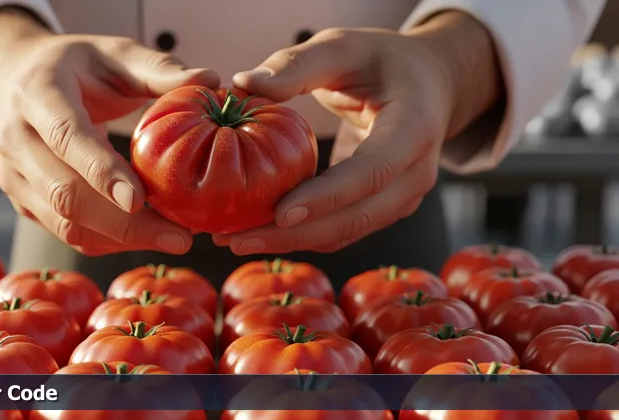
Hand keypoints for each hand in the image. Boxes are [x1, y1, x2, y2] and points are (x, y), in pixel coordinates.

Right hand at [0, 9, 218, 255]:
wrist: (18, 80)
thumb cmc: (77, 67)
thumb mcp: (116, 54)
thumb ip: (160, 69)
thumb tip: (211, 80)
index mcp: (37, 93)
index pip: (66, 136)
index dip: (101, 170)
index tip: (139, 200)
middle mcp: (15, 138)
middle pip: (65, 193)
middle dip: (125, 224)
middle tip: (181, 237)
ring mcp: (13, 175)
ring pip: (66, 223)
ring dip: (122, 240)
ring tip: (174, 239)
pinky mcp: (24, 202)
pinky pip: (68, 233)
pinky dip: (110, 242)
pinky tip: (148, 236)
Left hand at [214, 12, 500, 254]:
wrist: (430, 83)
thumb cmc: (383, 61)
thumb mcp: (343, 47)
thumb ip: (296, 65)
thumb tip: (242, 83)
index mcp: (414, 128)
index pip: (371, 172)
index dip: (326, 197)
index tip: (279, 215)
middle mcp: (416, 172)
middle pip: (356, 217)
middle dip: (295, 235)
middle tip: (237, 239)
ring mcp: (404, 197)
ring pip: (347, 232)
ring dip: (293, 242)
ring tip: (238, 240)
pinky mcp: (385, 208)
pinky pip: (343, 229)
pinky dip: (304, 235)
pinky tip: (262, 232)